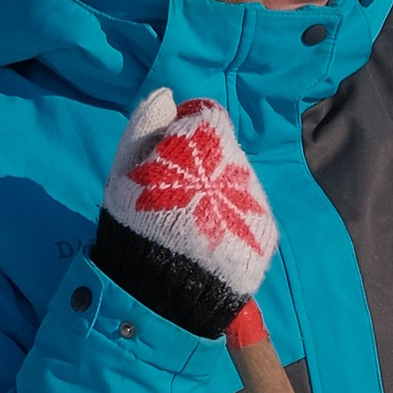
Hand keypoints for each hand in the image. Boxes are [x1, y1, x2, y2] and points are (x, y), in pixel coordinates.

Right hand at [93, 85, 277, 336]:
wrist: (158, 296)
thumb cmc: (134, 228)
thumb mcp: (126, 172)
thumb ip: (144, 127)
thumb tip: (166, 95)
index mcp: (202, 148)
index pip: (207, 117)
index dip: (184, 132)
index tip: (167, 157)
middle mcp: (237, 169)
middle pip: (225, 151)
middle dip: (202, 165)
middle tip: (175, 198)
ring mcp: (255, 203)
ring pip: (239, 182)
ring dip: (218, 194)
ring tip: (190, 225)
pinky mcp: (266, 235)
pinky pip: (249, 215)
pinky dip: (231, 222)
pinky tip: (207, 241)